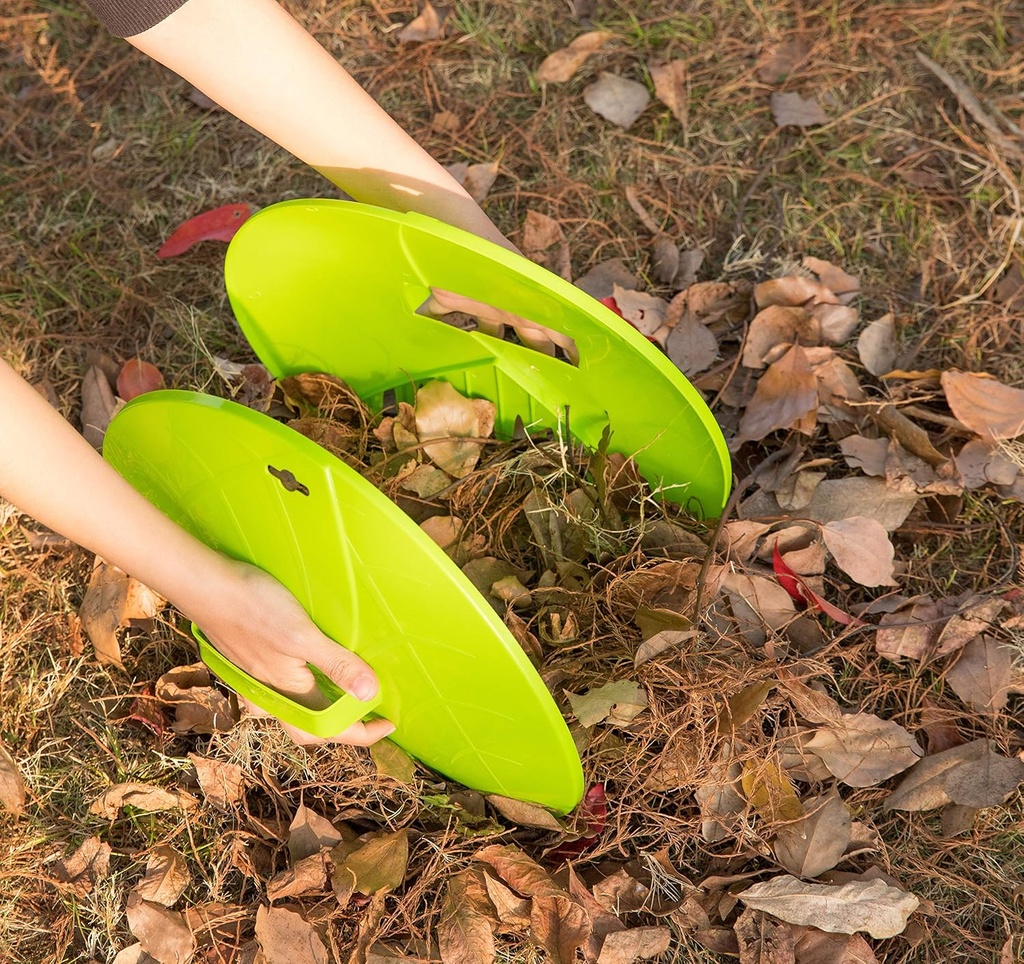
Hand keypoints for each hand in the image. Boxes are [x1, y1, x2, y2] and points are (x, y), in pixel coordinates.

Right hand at [188, 560, 394, 746]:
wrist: (207, 586)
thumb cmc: (254, 608)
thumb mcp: (302, 637)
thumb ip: (336, 665)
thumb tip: (369, 695)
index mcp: (286, 693)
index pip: (329, 730)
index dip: (361, 733)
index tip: (388, 724)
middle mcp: (271, 694)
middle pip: (311, 727)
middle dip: (342, 727)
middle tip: (371, 714)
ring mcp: (260, 677)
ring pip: (296, 707)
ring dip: (324, 707)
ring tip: (350, 691)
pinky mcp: (254, 660)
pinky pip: (285, 685)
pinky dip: (307, 685)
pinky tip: (315, 666)